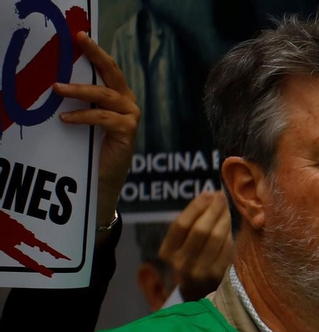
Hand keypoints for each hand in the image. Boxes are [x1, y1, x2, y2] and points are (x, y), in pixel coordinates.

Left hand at [54, 33, 138, 233]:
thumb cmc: (91, 147)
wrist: (102, 178)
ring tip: (57, 89)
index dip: (95, 51)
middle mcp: (128, 103)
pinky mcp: (127, 132)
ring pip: (105, 95)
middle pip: (113, 74)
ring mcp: (130, 117)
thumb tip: (59, 79)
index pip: (108, 69)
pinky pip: (103, 118)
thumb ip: (82, 100)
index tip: (80, 35)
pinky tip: (66, 118)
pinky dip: (83, 116)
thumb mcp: (85, 117)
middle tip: (79, 41)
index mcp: (119, 97)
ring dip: (79, 90)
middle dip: (96, 55)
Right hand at [162, 192, 233, 300]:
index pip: (181, 225)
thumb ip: (190, 225)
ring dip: (223, 218)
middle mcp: (182, 263)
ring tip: (226, 206)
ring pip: (216, 238)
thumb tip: (209, 197)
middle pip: (200, 230)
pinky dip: (229, 232)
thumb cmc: (189, 260)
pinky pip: (226, 247)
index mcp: (168, 252)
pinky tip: (230, 223)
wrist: (198, 292)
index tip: (207, 193)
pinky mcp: (218, 275)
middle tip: (221, 196)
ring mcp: (201, 271)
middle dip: (212, 210)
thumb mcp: (180, 245)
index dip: (196, 207)